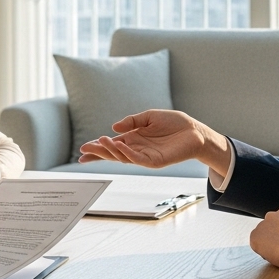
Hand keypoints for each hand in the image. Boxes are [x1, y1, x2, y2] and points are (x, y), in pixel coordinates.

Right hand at [78, 109, 230, 175]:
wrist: (195, 131)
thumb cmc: (174, 124)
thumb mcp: (149, 116)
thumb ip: (132, 121)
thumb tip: (114, 126)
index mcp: (134, 139)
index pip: (112, 144)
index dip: (97, 147)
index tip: (83, 149)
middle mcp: (137, 149)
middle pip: (113, 153)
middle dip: (98, 152)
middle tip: (84, 150)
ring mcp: (145, 157)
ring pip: (122, 157)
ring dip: (110, 150)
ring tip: (99, 141)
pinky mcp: (155, 162)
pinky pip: (137, 158)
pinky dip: (127, 153)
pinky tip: (119, 145)